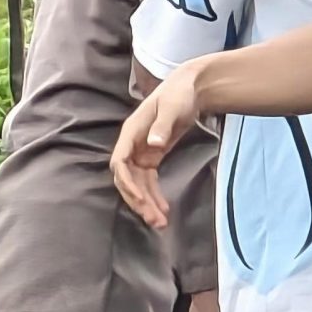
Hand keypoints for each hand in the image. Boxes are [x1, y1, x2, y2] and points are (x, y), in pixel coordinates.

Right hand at [113, 65, 205, 229]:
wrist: (191, 88)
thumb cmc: (179, 94)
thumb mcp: (172, 108)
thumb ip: (162, 126)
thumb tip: (153, 144)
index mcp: (131, 133)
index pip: (120, 163)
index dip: (127, 183)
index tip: (141, 199)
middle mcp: (132, 146)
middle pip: (128, 179)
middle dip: (139, 200)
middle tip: (154, 220)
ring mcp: (141, 153)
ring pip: (139, 184)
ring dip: (147, 204)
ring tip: (161, 223)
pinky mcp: (152, 157)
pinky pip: (150, 182)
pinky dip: (155, 195)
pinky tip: (164, 209)